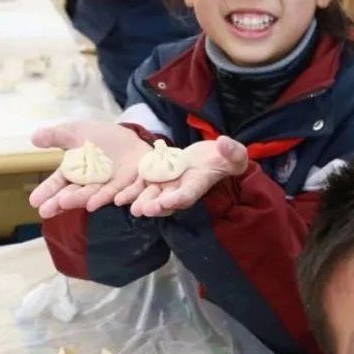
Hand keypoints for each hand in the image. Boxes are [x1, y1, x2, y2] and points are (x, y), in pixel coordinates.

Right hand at [28, 122, 150, 217]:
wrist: (129, 137)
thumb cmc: (99, 137)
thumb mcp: (76, 132)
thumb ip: (56, 136)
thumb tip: (33, 137)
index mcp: (75, 173)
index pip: (59, 183)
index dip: (47, 192)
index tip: (34, 201)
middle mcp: (90, 184)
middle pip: (75, 193)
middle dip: (61, 200)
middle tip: (45, 210)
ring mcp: (109, 186)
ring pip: (96, 194)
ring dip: (83, 199)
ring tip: (68, 202)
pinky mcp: (129, 185)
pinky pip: (125, 191)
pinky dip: (120, 195)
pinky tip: (115, 200)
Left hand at [117, 136, 247, 216]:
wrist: (213, 157)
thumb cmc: (227, 158)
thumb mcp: (236, 155)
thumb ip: (232, 152)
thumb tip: (224, 143)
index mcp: (198, 184)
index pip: (188, 194)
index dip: (178, 199)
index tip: (168, 202)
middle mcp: (181, 189)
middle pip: (166, 200)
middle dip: (154, 205)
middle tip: (142, 210)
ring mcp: (168, 184)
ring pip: (151, 194)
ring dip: (138, 199)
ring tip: (123, 203)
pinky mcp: (158, 176)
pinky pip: (143, 184)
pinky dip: (131, 189)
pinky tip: (117, 194)